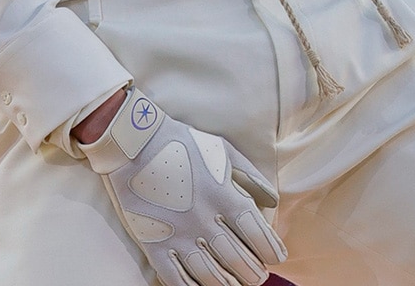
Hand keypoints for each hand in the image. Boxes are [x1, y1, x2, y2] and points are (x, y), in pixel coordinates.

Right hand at [80, 87, 286, 285]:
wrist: (136, 143)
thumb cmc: (184, 142)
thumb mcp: (223, 150)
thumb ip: (251, 176)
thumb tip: (272, 201)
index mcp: (222, 196)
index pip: (256, 232)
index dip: (270, 248)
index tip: (277, 258)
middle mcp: (203, 220)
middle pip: (237, 258)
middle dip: (253, 272)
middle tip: (259, 277)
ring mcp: (178, 235)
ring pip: (211, 275)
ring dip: (229, 284)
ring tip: (237, 285)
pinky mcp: (154, 245)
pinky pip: (176, 279)